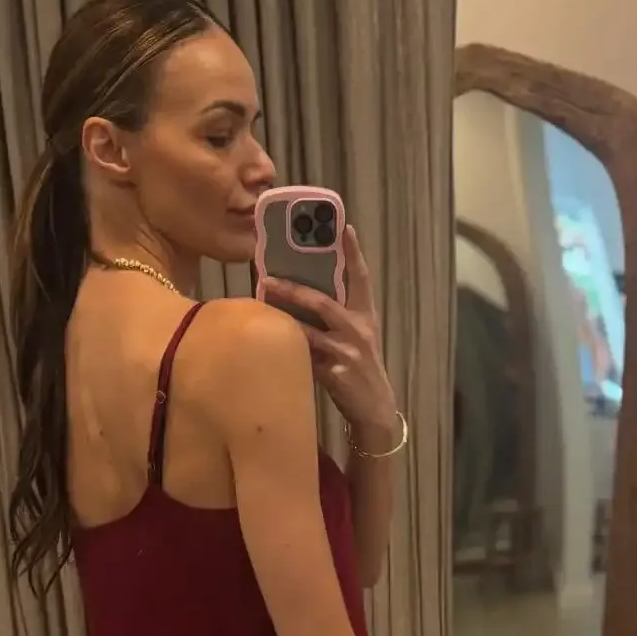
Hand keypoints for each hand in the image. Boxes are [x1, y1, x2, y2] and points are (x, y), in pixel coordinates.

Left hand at [262, 226, 397, 438]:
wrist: (375, 408)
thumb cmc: (359, 368)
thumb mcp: (357, 337)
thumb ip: (336, 315)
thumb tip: (301, 293)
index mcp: (365, 316)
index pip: (361, 278)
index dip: (354, 252)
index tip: (345, 227)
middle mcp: (358, 330)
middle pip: (324, 302)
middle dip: (294, 289)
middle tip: (267, 278)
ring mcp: (347, 353)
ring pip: (309, 331)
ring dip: (283, 319)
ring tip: (261, 307)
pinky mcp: (336, 375)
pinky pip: (305, 358)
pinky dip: (288, 350)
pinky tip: (269, 344)